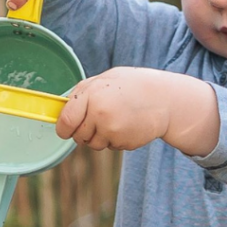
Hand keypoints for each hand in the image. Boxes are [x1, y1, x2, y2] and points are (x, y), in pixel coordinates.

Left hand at [58, 68, 221, 156]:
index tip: (64, 129)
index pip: (66, 121)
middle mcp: (99, 114)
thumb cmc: (132, 86)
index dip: (63, 128)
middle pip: (79, 136)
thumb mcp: (105, 80)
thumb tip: (62, 109)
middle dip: (83, 132)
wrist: (164, 99)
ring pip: (93, 144)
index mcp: (92, 95)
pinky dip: (115, 139)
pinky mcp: (123, 143)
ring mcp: (112, 130)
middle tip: (95, 121)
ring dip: (99, 137)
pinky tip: (126, 125)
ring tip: (115, 120)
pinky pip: (110, 146)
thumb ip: (83, 93)